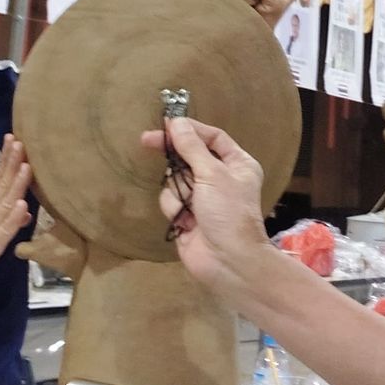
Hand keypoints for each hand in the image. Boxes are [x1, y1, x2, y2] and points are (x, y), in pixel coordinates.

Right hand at [140, 118, 269, 292]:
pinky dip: (175, 209)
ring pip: (176, 179)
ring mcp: (203, 197)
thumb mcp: (212, 174)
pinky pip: (171, 201)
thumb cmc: (228, 212)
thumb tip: (176, 123)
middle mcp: (221, 177)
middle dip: (174, 155)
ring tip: (189, 205)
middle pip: (190, 155)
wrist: (227, 261)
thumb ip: (192, 148)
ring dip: (178, 190)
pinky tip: (185, 221)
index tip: (167, 123)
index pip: (213, 137)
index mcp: (237, 164)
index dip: (191, 129)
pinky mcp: (187, 216)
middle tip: (147, 141)